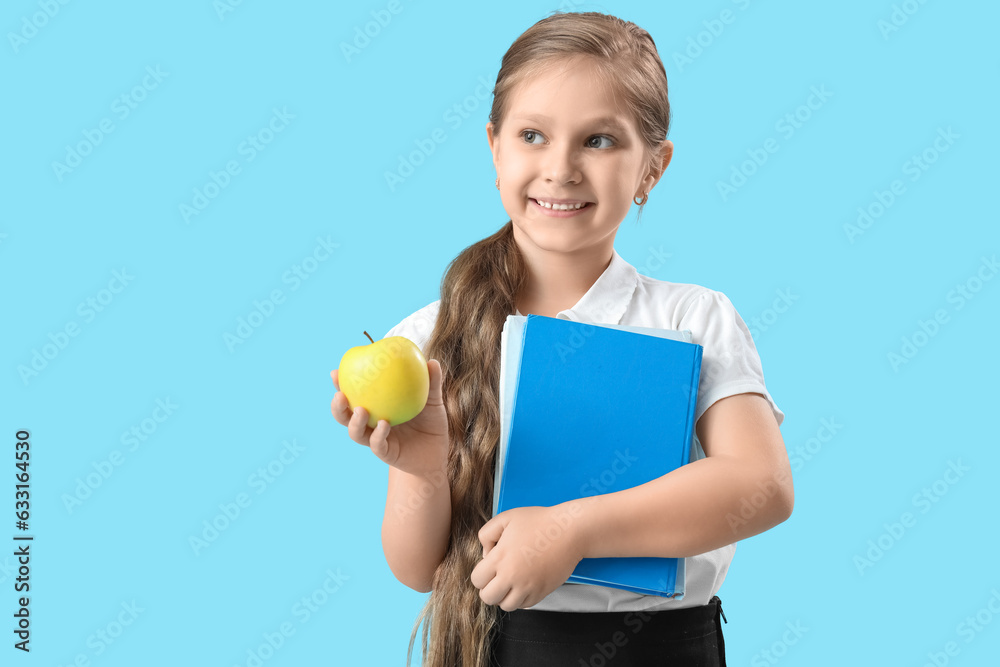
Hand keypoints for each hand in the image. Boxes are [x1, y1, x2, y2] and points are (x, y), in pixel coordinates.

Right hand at [331, 358, 449, 477]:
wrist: (438, 452)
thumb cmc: (432, 423)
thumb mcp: (433, 401)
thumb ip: (431, 383)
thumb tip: (432, 362)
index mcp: (375, 408)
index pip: (353, 395)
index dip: (340, 385)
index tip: (334, 373)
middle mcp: (371, 424)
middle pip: (345, 416)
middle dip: (337, 406)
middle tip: (339, 394)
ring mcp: (377, 440)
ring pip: (356, 433)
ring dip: (354, 422)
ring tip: (360, 410)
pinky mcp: (387, 454)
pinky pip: (378, 444)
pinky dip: (378, 435)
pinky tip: (383, 424)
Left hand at [470, 505, 585, 610]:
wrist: (569, 531)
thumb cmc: (538, 521)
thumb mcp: (506, 518)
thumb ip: (487, 534)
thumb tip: (485, 555)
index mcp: (500, 558)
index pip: (477, 580)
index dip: (481, 573)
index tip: (489, 566)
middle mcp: (512, 576)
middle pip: (488, 598)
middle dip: (489, 588)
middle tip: (498, 576)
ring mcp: (528, 587)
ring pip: (506, 606)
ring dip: (505, 596)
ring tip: (511, 581)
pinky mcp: (541, 593)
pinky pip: (524, 605)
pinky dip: (521, 598)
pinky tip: (524, 583)